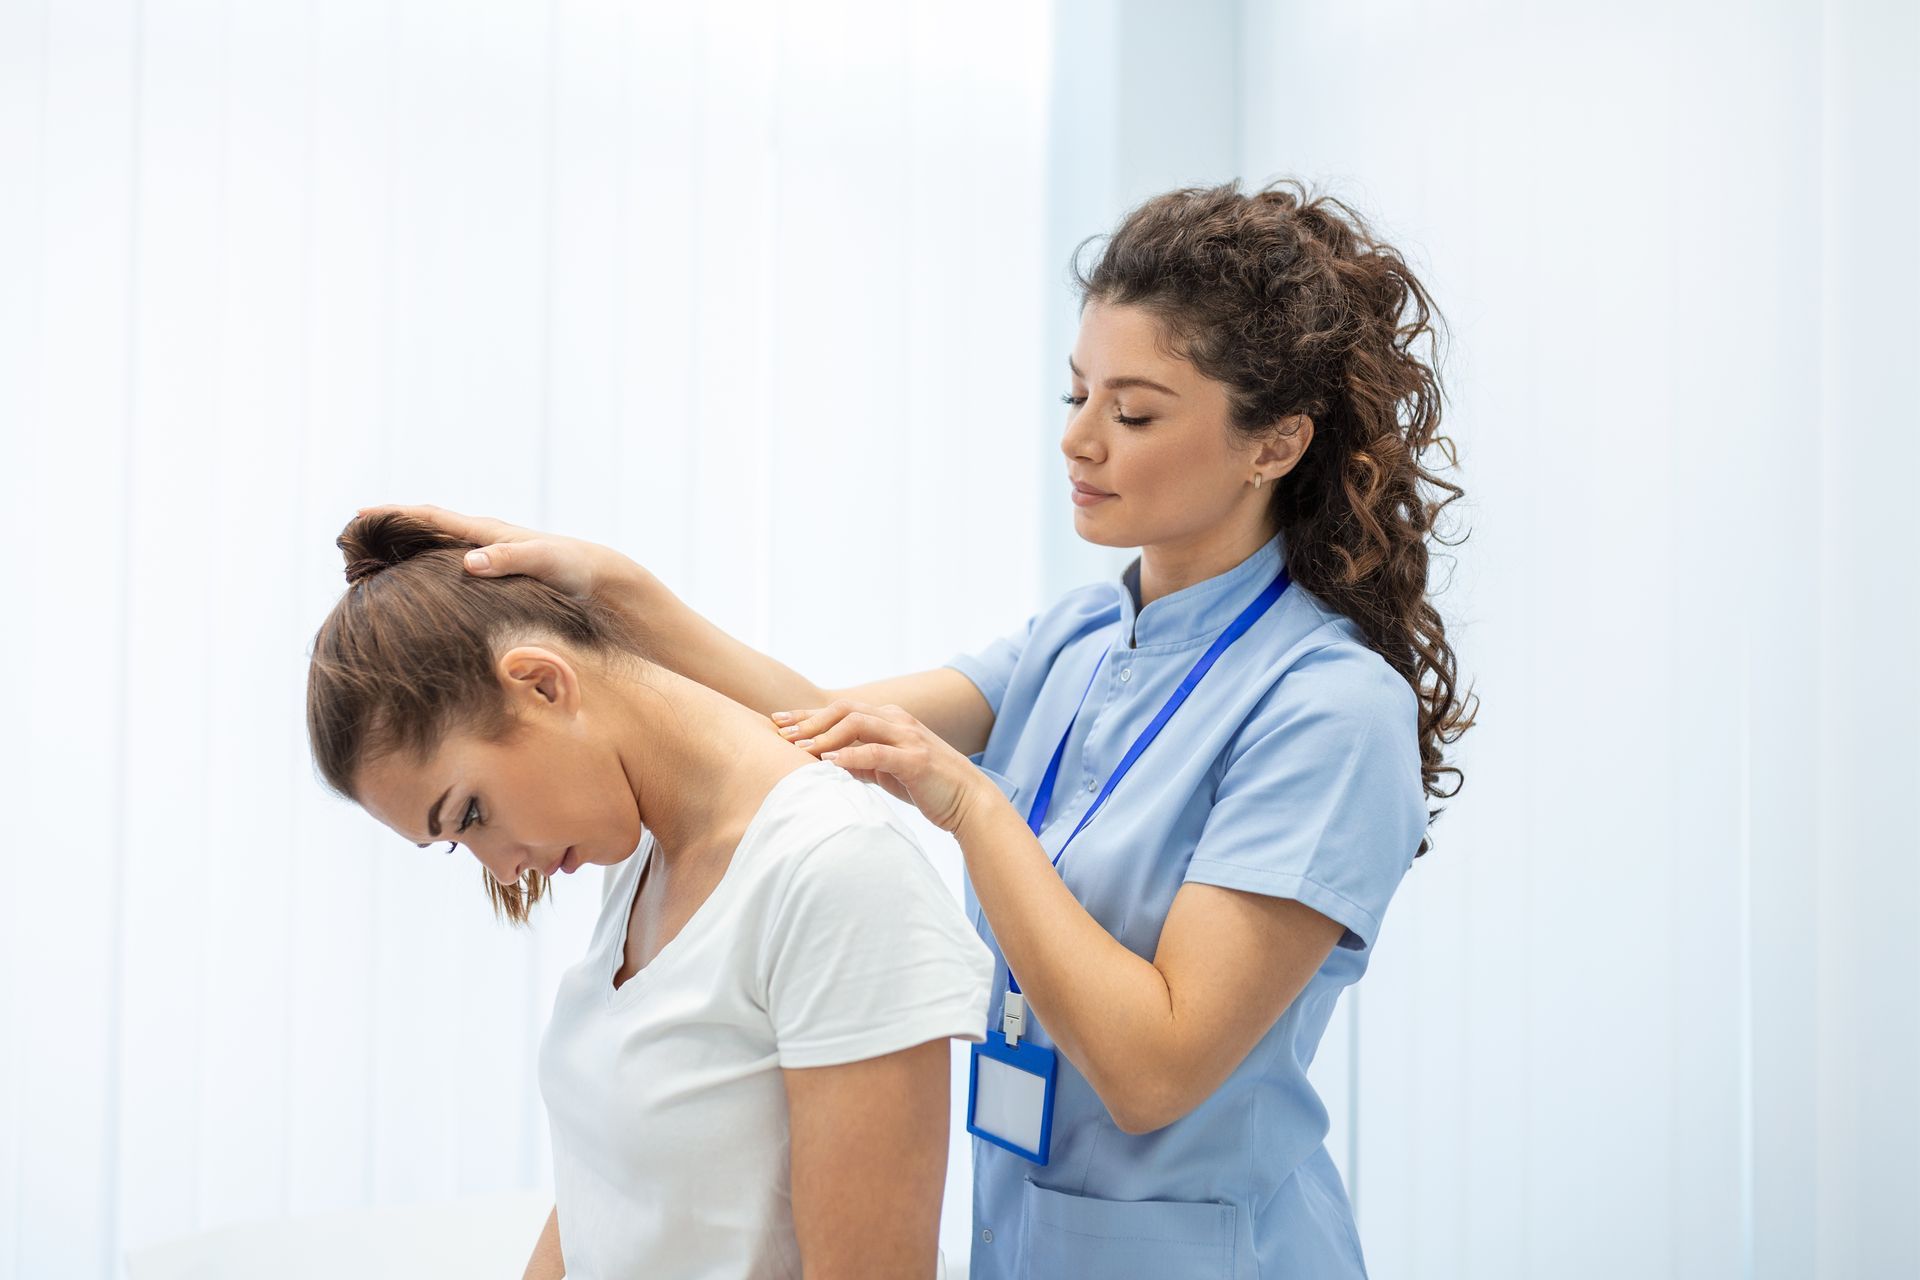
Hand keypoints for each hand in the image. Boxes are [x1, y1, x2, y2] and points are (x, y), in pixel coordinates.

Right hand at [354, 503, 639, 602]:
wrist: (597, 578)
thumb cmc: (571, 568)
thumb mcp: (542, 561)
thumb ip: (508, 560)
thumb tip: (468, 562)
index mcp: (486, 532)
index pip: (430, 518)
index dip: (394, 515)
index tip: (359, 515)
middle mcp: (480, 539)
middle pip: (423, 527)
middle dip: (388, 528)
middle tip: (349, 536)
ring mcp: (484, 555)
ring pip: (431, 548)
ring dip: (400, 549)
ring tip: (367, 560)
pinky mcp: (490, 574)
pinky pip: (445, 566)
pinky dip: (422, 568)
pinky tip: (409, 585)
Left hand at [772, 699, 995, 833]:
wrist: (968, 801)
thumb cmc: (926, 786)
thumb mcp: (888, 770)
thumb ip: (861, 761)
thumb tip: (827, 763)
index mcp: (890, 720)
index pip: (841, 710)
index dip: (807, 715)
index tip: (778, 722)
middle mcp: (897, 721)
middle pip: (844, 710)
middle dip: (809, 720)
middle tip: (781, 732)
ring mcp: (908, 738)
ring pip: (858, 724)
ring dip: (825, 736)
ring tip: (799, 749)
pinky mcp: (915, 760)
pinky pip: (876, 753)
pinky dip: (850, 756)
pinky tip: (829, 763)